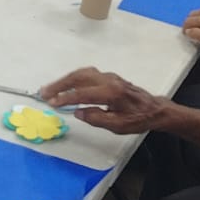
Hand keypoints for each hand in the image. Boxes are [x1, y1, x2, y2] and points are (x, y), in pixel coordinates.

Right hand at [38, 66, 169, 134]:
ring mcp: (109, 77)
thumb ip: (97, 118)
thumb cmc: (138, 119)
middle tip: (44, 92)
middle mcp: (109, 80)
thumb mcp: (117, 125)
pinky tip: (67, 84)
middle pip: (79, 78)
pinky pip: (88, 74)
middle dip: (60, 85)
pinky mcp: (109, 77)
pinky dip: (74, 78)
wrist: (154, 109)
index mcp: (111, 93)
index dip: (65, 98)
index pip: (82, 94)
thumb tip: (78, 112)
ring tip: (51, 88)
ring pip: (82, 73)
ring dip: (65, 79)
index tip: (51, 103)